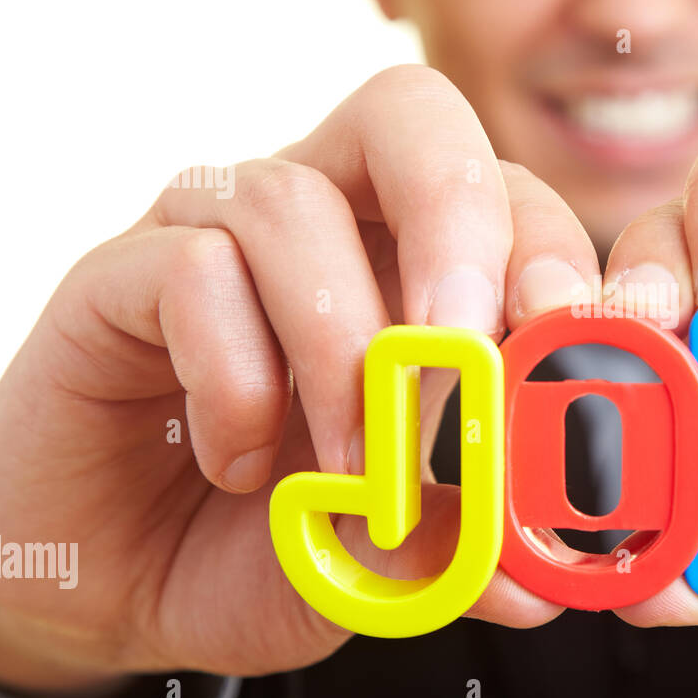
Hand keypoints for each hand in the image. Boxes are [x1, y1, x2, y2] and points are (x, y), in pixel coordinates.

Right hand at [0, 66, 593, 696]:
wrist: (120, 579)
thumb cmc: (273, 540)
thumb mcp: (391, 555)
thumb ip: (466, 544)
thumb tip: (542, 575)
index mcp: (416, 262)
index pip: (508, 191)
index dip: (554, 247)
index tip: (579, 334)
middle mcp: (325, 220)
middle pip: (410, 118)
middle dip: (460, 223)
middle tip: (465, 341)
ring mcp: (218, 234)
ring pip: (292, 200)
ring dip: (339, 346)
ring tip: (348, 465)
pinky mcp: (118, 275)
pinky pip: (187, 268)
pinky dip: (234, 377)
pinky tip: (237, 460)